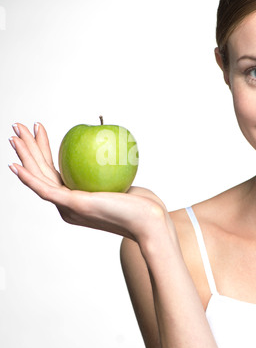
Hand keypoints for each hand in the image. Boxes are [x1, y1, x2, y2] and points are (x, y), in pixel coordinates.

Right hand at [8, 123, 174, 248]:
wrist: (149, 220)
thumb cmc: (139, 202)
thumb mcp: (118, 180)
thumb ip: (106, 170)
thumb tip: (104, 147)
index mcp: (74, 200)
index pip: (53, 171)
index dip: (43, 150)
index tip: (39, 130)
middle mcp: (66, 205)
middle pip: (42, 172)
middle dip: (28, 148)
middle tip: (18, 127)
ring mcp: (68, 207)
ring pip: (39, 177)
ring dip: (25, 155)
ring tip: (15, 135)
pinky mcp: (73, 206)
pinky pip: (45, 189)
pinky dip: (28, 178)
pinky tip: (16, 165)